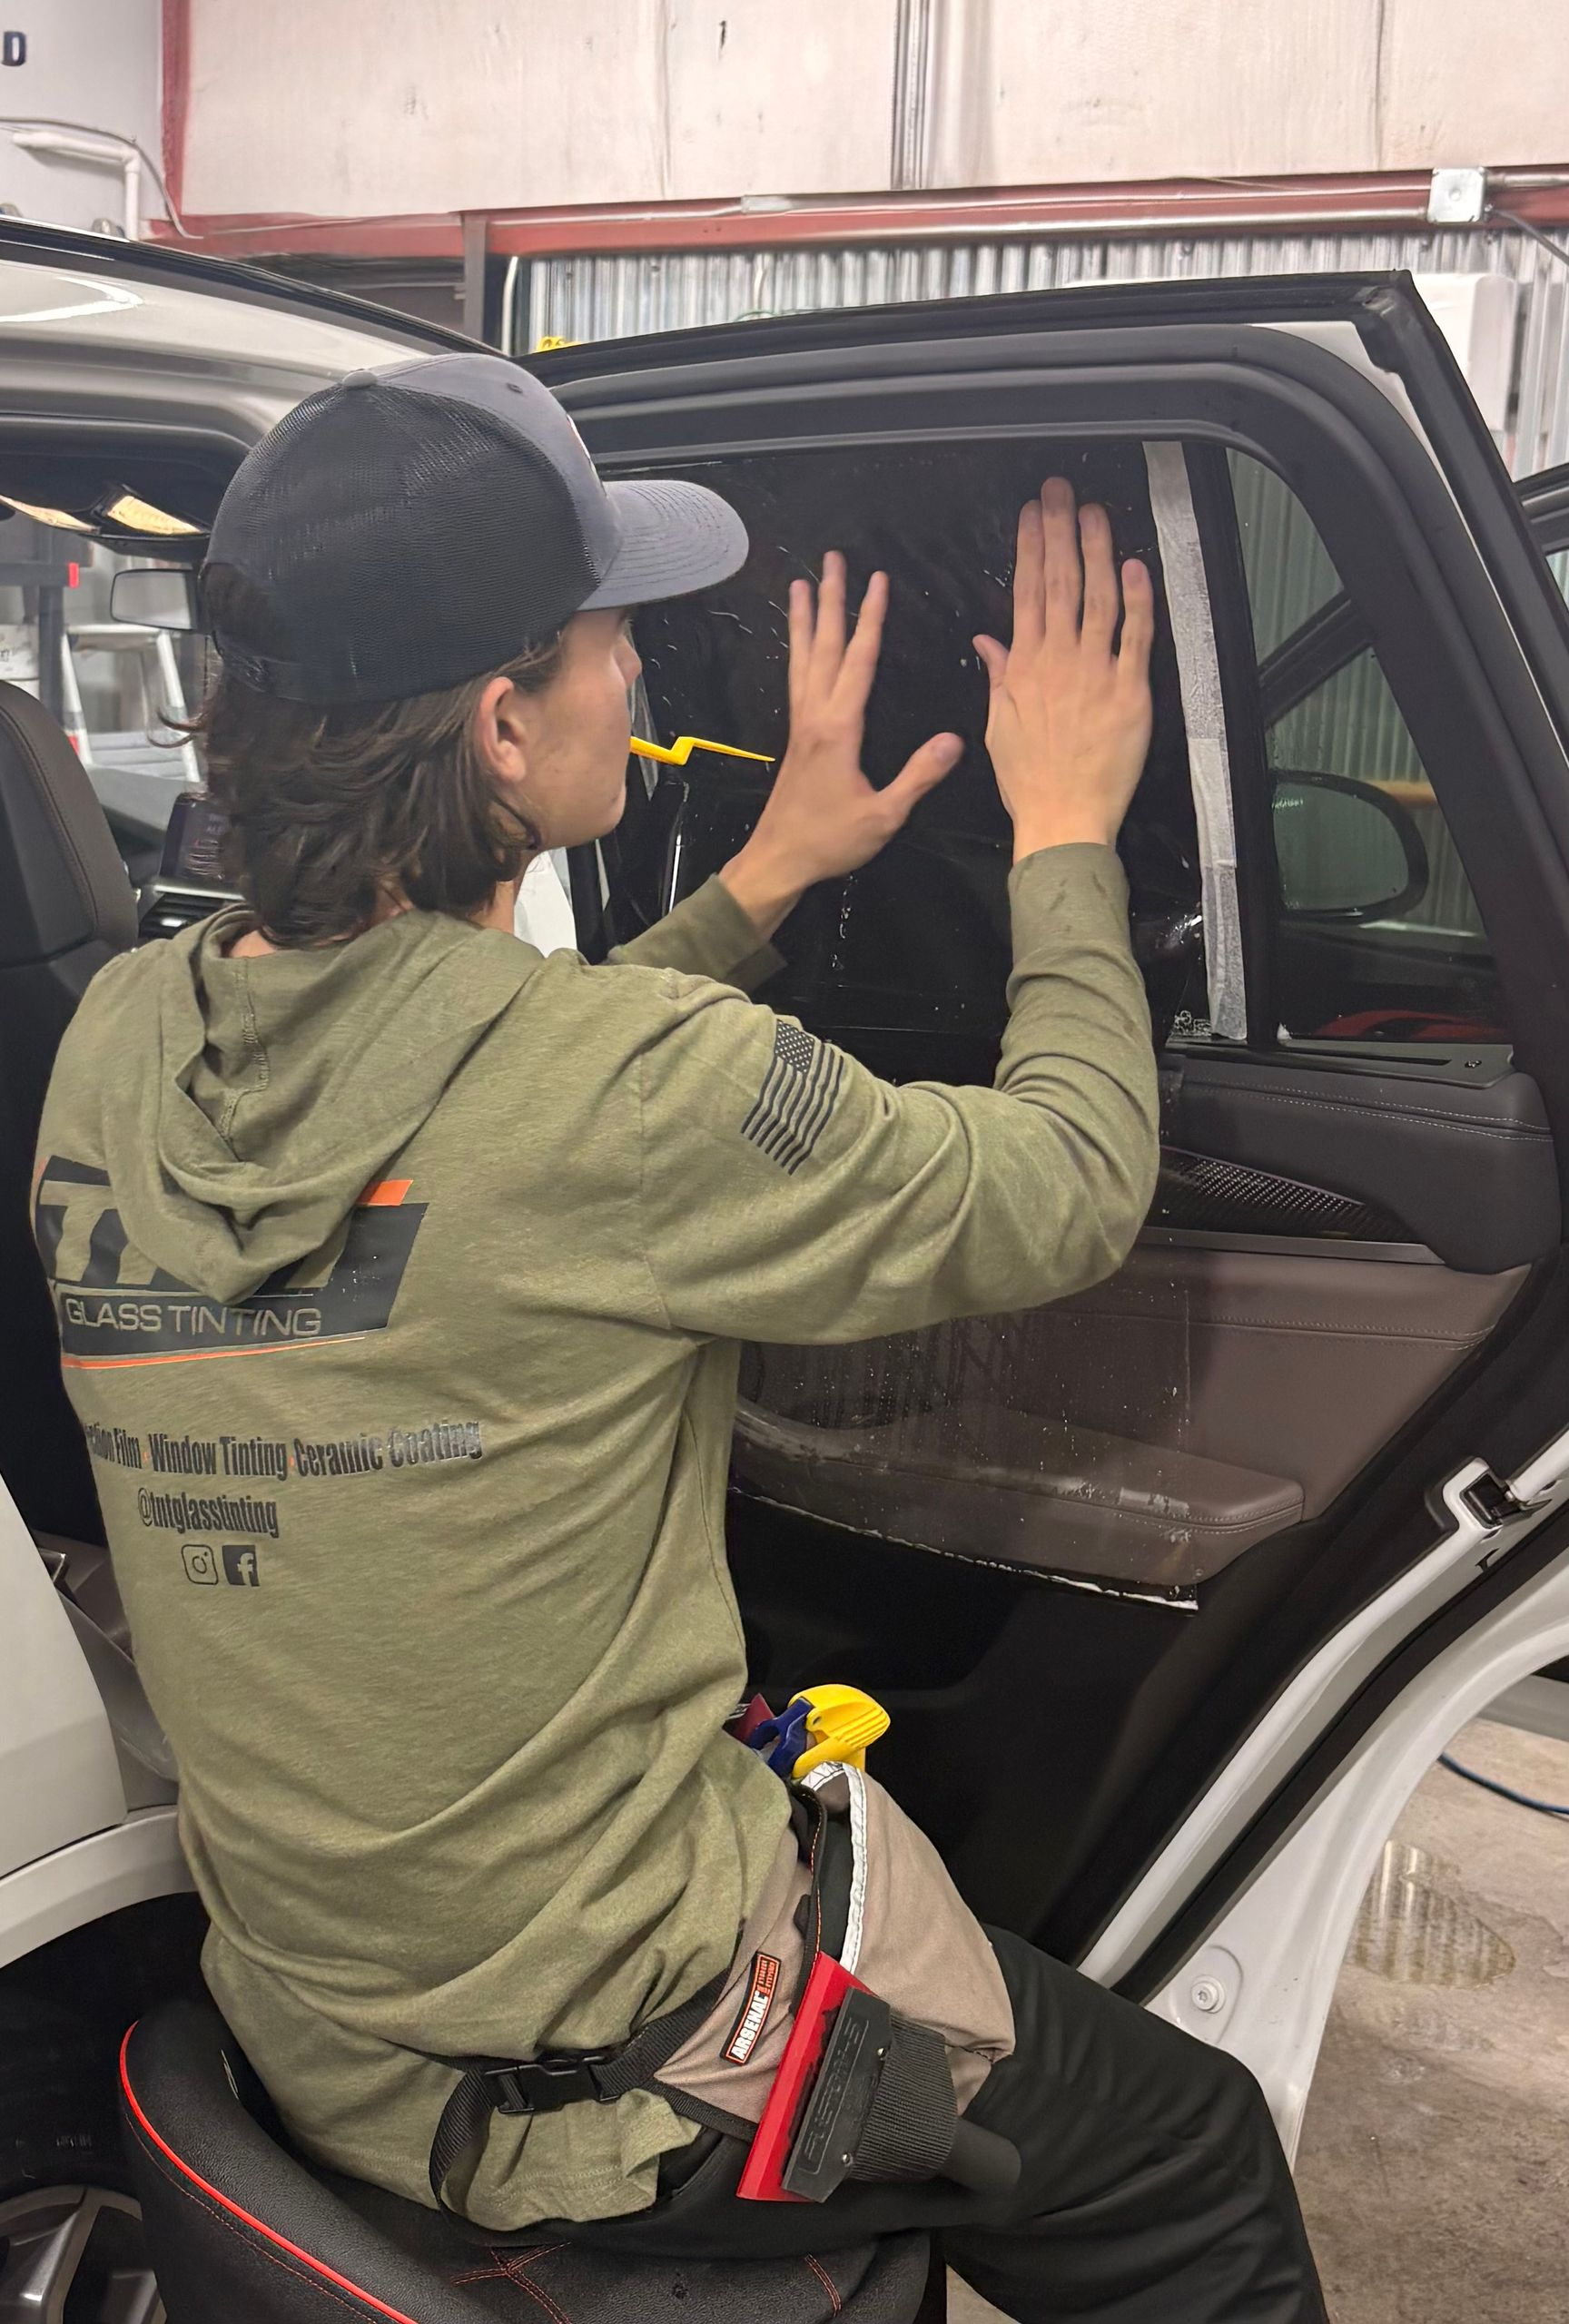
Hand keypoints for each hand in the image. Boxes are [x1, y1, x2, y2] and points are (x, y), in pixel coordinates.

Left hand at [719, 551, 962, 938]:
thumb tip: (956, 741)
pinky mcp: (796, 736)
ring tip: (800, 583)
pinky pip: (797, 679)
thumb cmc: (829, 840)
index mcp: (838, 728)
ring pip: (802, 658)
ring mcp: (801, 724)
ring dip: (804, 619)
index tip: (878, 581)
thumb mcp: (883, 815)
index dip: (870, 620)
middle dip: (830, 600)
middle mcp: (815, 717)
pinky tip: (800, 642)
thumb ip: (918, 776)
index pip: (859, 662)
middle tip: (831, 560)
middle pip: (823, 646)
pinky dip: (798, 651)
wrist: (778, 859)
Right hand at [974, 479, 1153, 862]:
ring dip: (1096, 550)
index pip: (1025, 593)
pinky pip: (1135, 636)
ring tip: (1093, 512)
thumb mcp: (999, 726)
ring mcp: (1095, 672)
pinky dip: (1137, 599)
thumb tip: (986, 641)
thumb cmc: (1029, 780)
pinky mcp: (1129, 691)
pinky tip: (1134, 565)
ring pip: (1097, 597)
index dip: (1029, 547)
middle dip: (1059, 531)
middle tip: (1061, 489)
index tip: (1032, 512)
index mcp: (1024, 667)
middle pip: (1059, 582)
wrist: (1061, 818)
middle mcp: (1058, 660)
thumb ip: (998, 676)